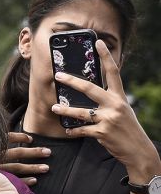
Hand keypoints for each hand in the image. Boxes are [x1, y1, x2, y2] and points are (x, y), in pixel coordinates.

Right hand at [0, 132, 49, 185]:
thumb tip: (0, 128)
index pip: (8, 138)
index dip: (20, 137)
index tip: (31, 139)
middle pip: (17, 153)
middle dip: (34, 152)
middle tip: (48, 152)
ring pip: (17, 168)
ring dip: (33, 168)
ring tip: (46, 168)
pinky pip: (12, 180)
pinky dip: (24, 180)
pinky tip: (34, 180)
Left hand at [51, 40, 159, 176]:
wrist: (138, 151)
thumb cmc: (127, 130)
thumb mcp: (122, 111)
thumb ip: (108, 102)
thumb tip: (89, 93)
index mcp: (120, 97)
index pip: (113, 72)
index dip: (106, 56)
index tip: (98, 42)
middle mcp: (115, 105)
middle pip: (90, 89)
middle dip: (72, 81)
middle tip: (58, 76)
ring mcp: (109, 119)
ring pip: (81, 112)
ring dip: (66, 111)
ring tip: (54, 108)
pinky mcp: (102, 133)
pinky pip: (82, 130)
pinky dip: (73, 130)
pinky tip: (68, 130)